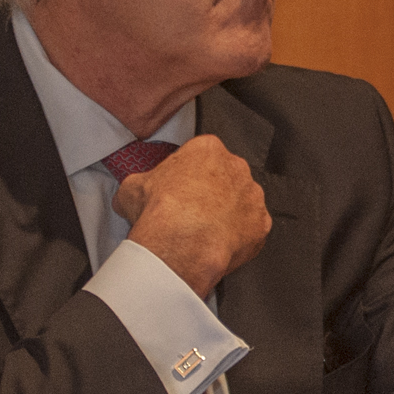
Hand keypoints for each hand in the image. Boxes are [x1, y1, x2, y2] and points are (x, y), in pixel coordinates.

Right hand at [114, 137, 269, 301]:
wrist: (180, 244)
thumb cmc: (160, 212)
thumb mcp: (131, 188)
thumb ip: (139, 184)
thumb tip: (132, 194)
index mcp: (207, 148)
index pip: (200, 155)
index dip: (187, 175)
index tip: (179, 190)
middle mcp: (236, 166)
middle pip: (225, 176)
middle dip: (211, 192)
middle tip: (192, 212)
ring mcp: (252, 195)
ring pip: (241, 202)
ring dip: (228, 213)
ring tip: (206, 231)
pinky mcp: (262, 224)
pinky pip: (251, 228)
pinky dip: (239, 236)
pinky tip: (219, 244)